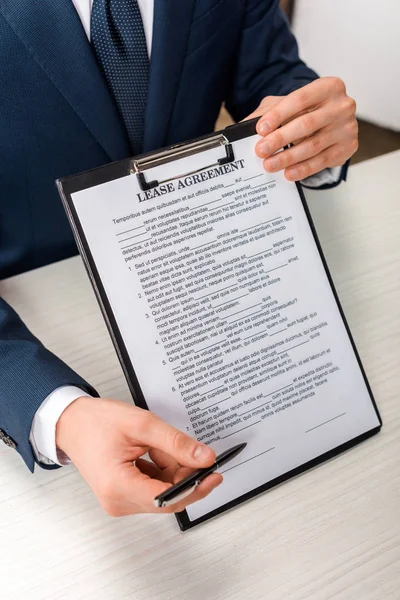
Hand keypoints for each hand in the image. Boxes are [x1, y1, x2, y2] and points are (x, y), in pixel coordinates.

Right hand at [56, 397, 221, 515]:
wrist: (70, 422)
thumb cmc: (96, 421)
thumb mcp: (142, 425)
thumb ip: (176, 443)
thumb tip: (205, 458)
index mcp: (118, 486)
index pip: (168, 498)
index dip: (196, 487)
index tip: (214, 474)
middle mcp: (117, 501)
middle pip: (167, 497)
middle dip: (184, 473)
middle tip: (192, 449)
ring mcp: (118, 500)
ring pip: (162, 491)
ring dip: (170, 469)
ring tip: (158, 443)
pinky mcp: (121, 495)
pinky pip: (152, 488)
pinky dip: (160, 471)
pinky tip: (153, 451)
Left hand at [247, 77, 357, 180]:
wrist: (332, 122)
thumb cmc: (307, 111)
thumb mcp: (287, 105)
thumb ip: (268, 112)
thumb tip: (243, 128)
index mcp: (328, 87)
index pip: (299, 100)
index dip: (278, 115)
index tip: (260, 129)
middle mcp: (342, 105)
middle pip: (306, 124)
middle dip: (280, 139)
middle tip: (261, 151)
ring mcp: (347, 127)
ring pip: (313, 146)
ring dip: (288, 158)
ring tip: (269, 164)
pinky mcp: (348, 147)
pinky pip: (321, 161)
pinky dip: (303, 169)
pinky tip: (288, 173)